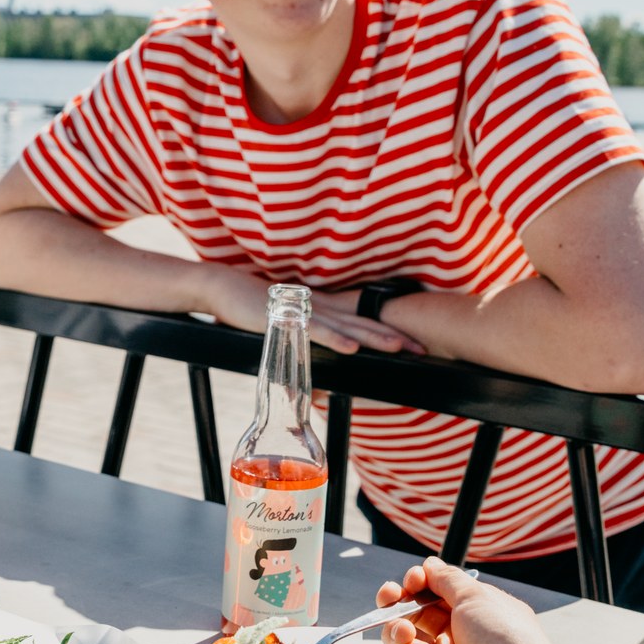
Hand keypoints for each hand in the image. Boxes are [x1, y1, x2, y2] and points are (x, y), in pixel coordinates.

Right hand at [200, 266, 422, 355]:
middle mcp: (318, 308)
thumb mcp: (282, 322)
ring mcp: (303, 313)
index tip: (413, 342)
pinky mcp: (285, 320)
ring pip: (345, 327)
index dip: (387, 329)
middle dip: (392, 335)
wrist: (221, 286)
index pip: (359, 320)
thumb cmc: (248, 305)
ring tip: (398, 347)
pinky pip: (315, 332)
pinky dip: (335, 340)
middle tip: (422, 348)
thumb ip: (299, 335)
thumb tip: (310, 356)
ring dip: (372, 337)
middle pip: (361, 323)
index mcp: (320, 308)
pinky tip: (352, 348)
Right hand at [376, 558, 574, 643]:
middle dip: (400, 600)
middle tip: (390, 596)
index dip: (422, 582)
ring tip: (403, 629)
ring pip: (406, 637)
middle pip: (419, 612)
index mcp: (480, 612)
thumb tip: (430, 565)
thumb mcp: (478, 599)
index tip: (413, 579)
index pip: (440, 591)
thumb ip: (447, 580)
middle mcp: (463, 636)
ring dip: (397, 626)